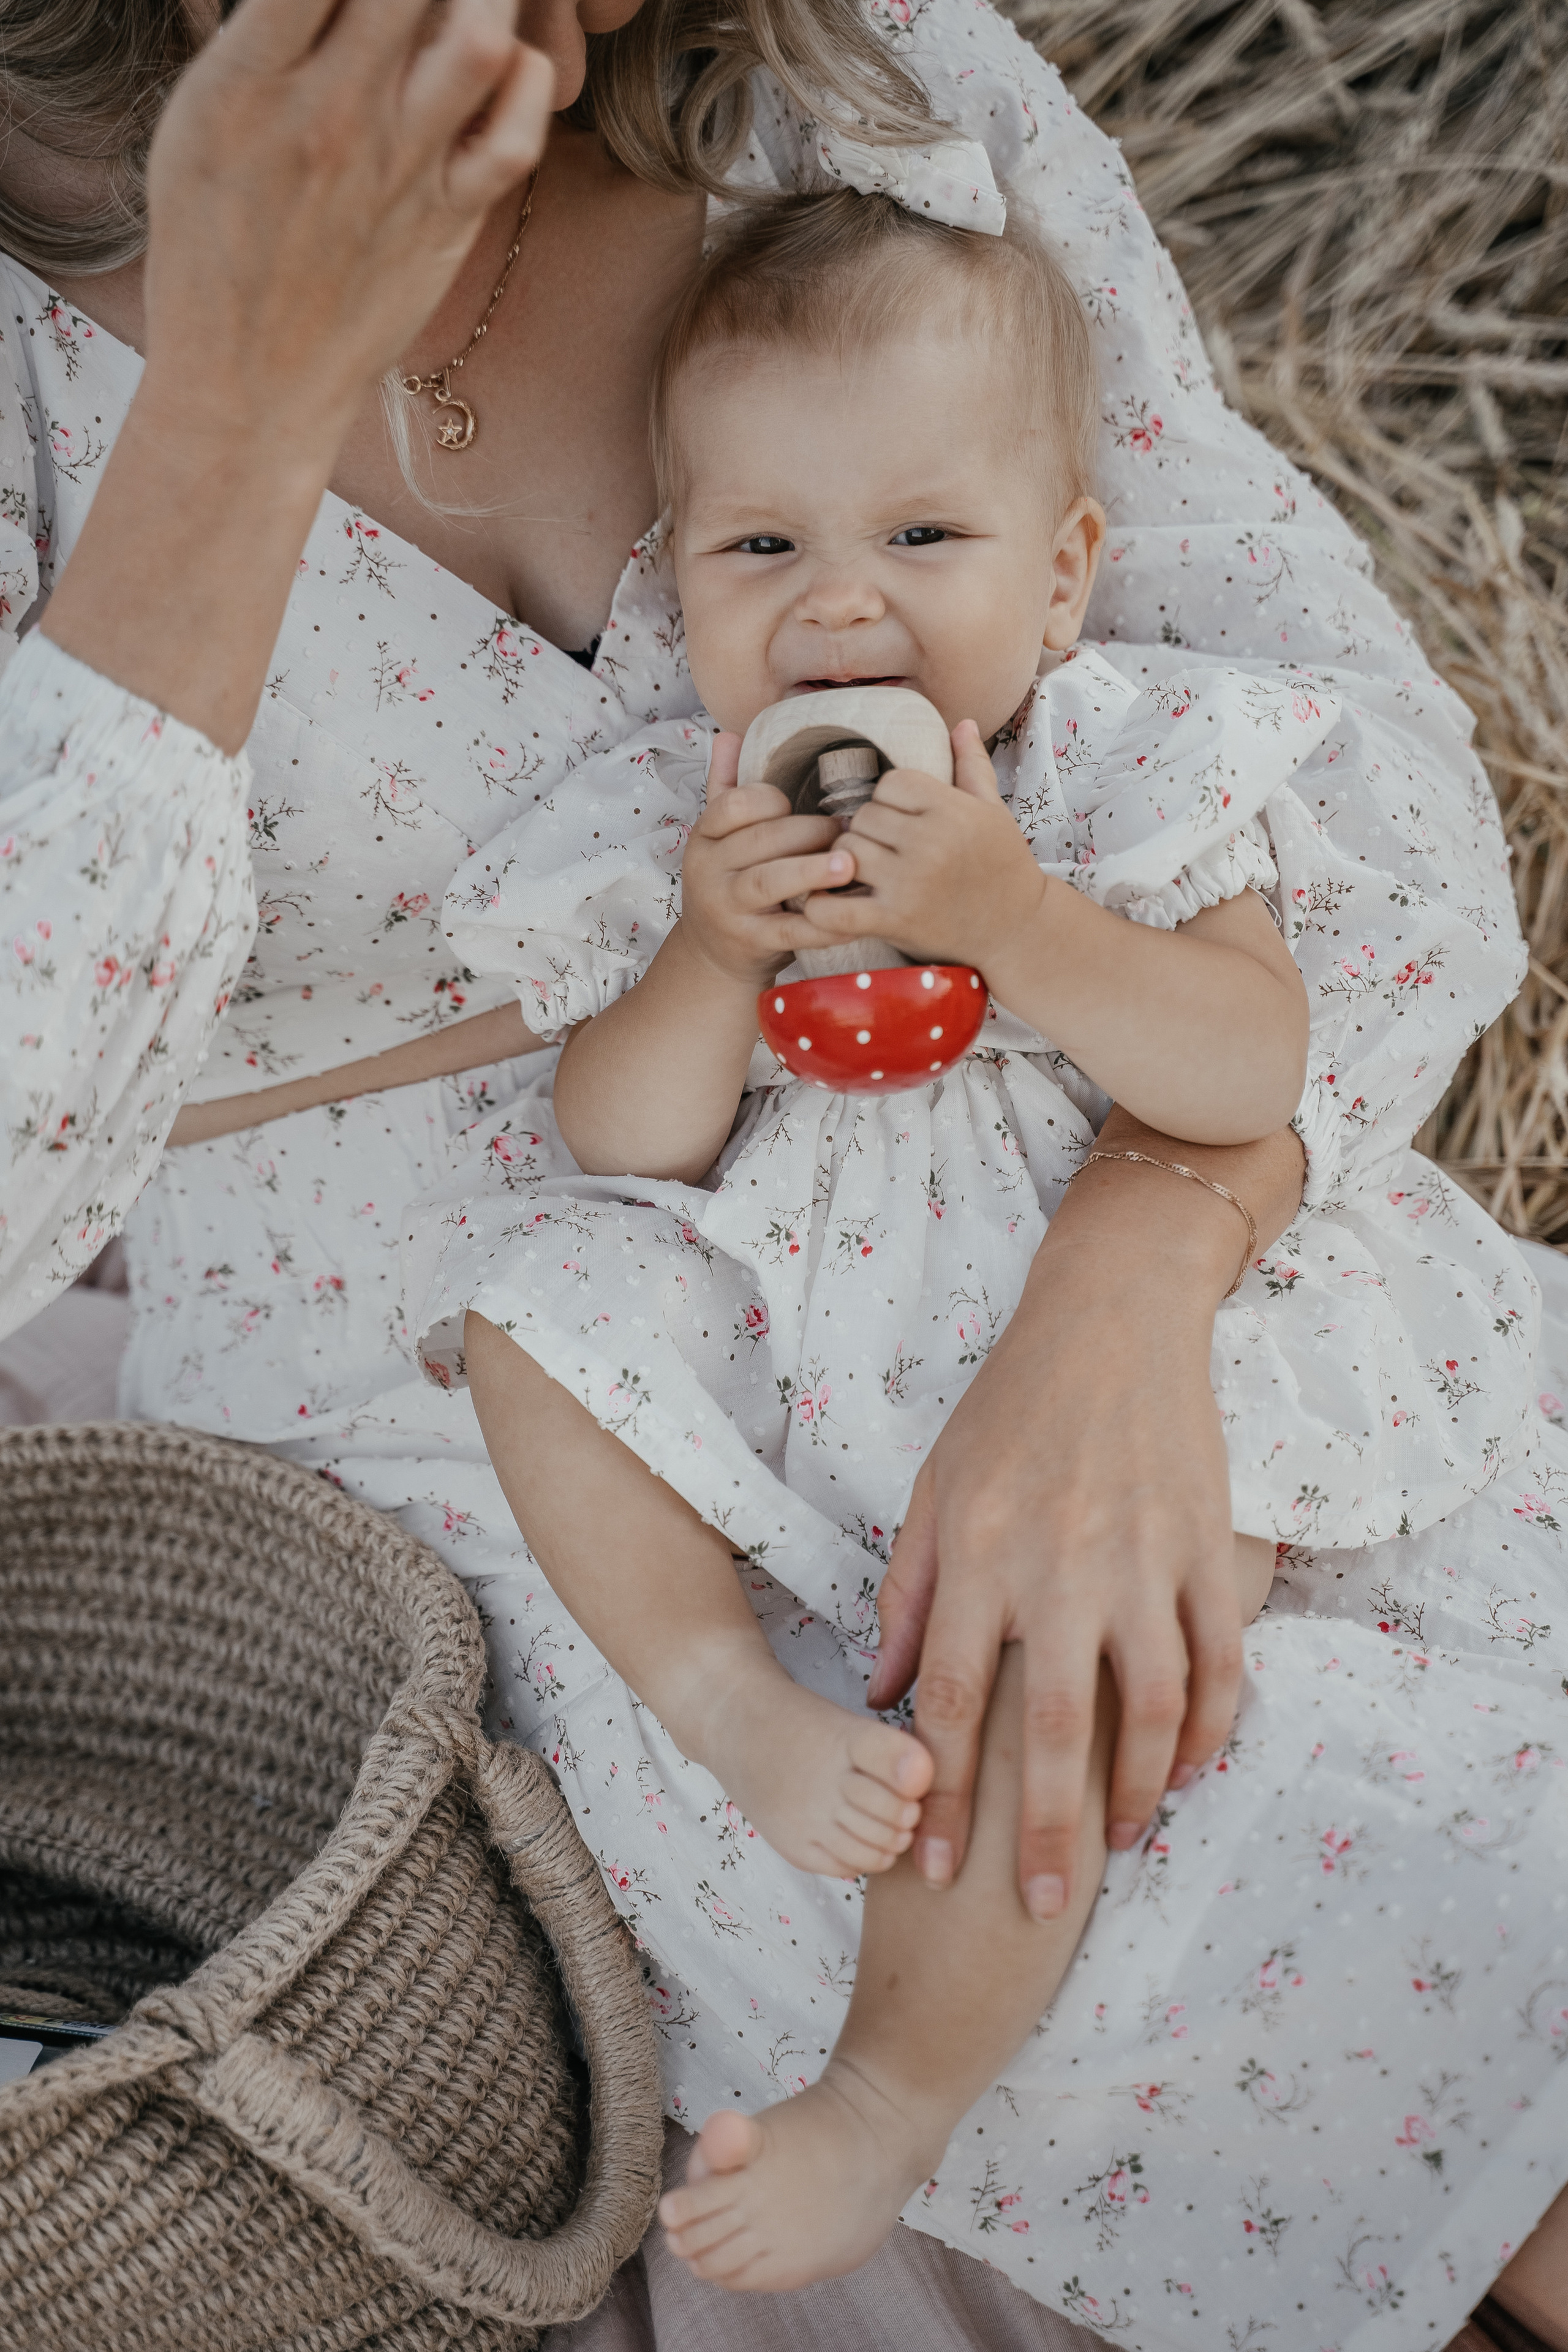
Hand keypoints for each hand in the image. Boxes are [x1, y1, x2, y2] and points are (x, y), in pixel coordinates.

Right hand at [144, 0, 554, 455]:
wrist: (249, 383)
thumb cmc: (214, 247)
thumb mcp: (200, 120)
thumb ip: (259, 37)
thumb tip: (312, 1)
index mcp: (250, 83)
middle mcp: (333, 116)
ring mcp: (400, 169)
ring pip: (479, 39)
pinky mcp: (449, 219)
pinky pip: (517, 133)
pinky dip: (526, 82)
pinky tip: (505, 68)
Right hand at [679, 731, 857, 988]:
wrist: (712, 955)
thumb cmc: (730, 883)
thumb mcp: (720, 837)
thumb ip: (727, 786)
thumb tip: (729, 736)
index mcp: (705, 836)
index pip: (733, 805)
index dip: (769, 800)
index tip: (797, 803)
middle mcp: (709, 870)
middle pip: (759, 841)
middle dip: (807, 832)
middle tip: (850, 830)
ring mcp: (727, 909)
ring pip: (767, 882)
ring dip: (810, 871)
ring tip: (850, 864)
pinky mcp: (750, 943)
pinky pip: (788, 932)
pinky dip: (820, 925)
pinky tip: (850, 918)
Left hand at [800, 720, 1045, 973]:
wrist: (1018, 929)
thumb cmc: (1004, 866)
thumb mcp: (994, 812)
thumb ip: (972, 766)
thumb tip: (963, 723)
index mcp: (952, 810)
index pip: (889, 784)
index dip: (889, 799)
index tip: (901, 820)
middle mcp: (930, 843)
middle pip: (863, 816)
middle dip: (868, 831)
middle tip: (882, 850)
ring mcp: (910, 884)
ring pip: (846, 851)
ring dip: (848, 862)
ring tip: (866, 873)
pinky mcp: (895, 921)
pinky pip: (835, 908)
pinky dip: (821, 906)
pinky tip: (831, 901)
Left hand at [865, 1118, 1304, 1919]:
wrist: (1109, 1320)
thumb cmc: (1008, 1408)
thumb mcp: (933, 1490)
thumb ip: (910, 1596)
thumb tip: (885, 1693)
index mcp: (979, 1555)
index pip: (954, 1702)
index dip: (943, 1795)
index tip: (936, 1868)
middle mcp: (1059, 1567)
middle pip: (1052, 1729)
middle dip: (1044, 1833)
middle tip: (1038, 1905)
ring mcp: (1142, 1559)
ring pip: (1151, 1709)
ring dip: (1138, 1791)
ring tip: (1121, 1841)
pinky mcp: (1204, 1549)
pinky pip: (1220, 1662)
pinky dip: (1212, 1730)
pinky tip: (1189, 1773)